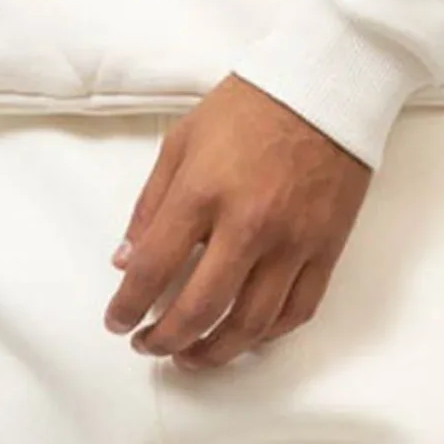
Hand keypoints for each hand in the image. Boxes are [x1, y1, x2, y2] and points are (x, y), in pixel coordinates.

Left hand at [105, 78, 372, 368]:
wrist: (327, 86)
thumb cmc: (250, 107)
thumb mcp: (183, 140)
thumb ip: (151, 205)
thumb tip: (126, 261)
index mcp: (204, 191)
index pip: (154, 268)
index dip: (128, 307)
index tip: (117, 323)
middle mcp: (249, 224)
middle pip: (201, 309)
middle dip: (166, 339)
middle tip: (148, 346)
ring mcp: (292, 242)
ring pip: (251, 325)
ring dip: (214, 353)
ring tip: (190, 357)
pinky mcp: (326, 249)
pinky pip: (295, 312)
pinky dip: (266, 336)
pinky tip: (243, 338)